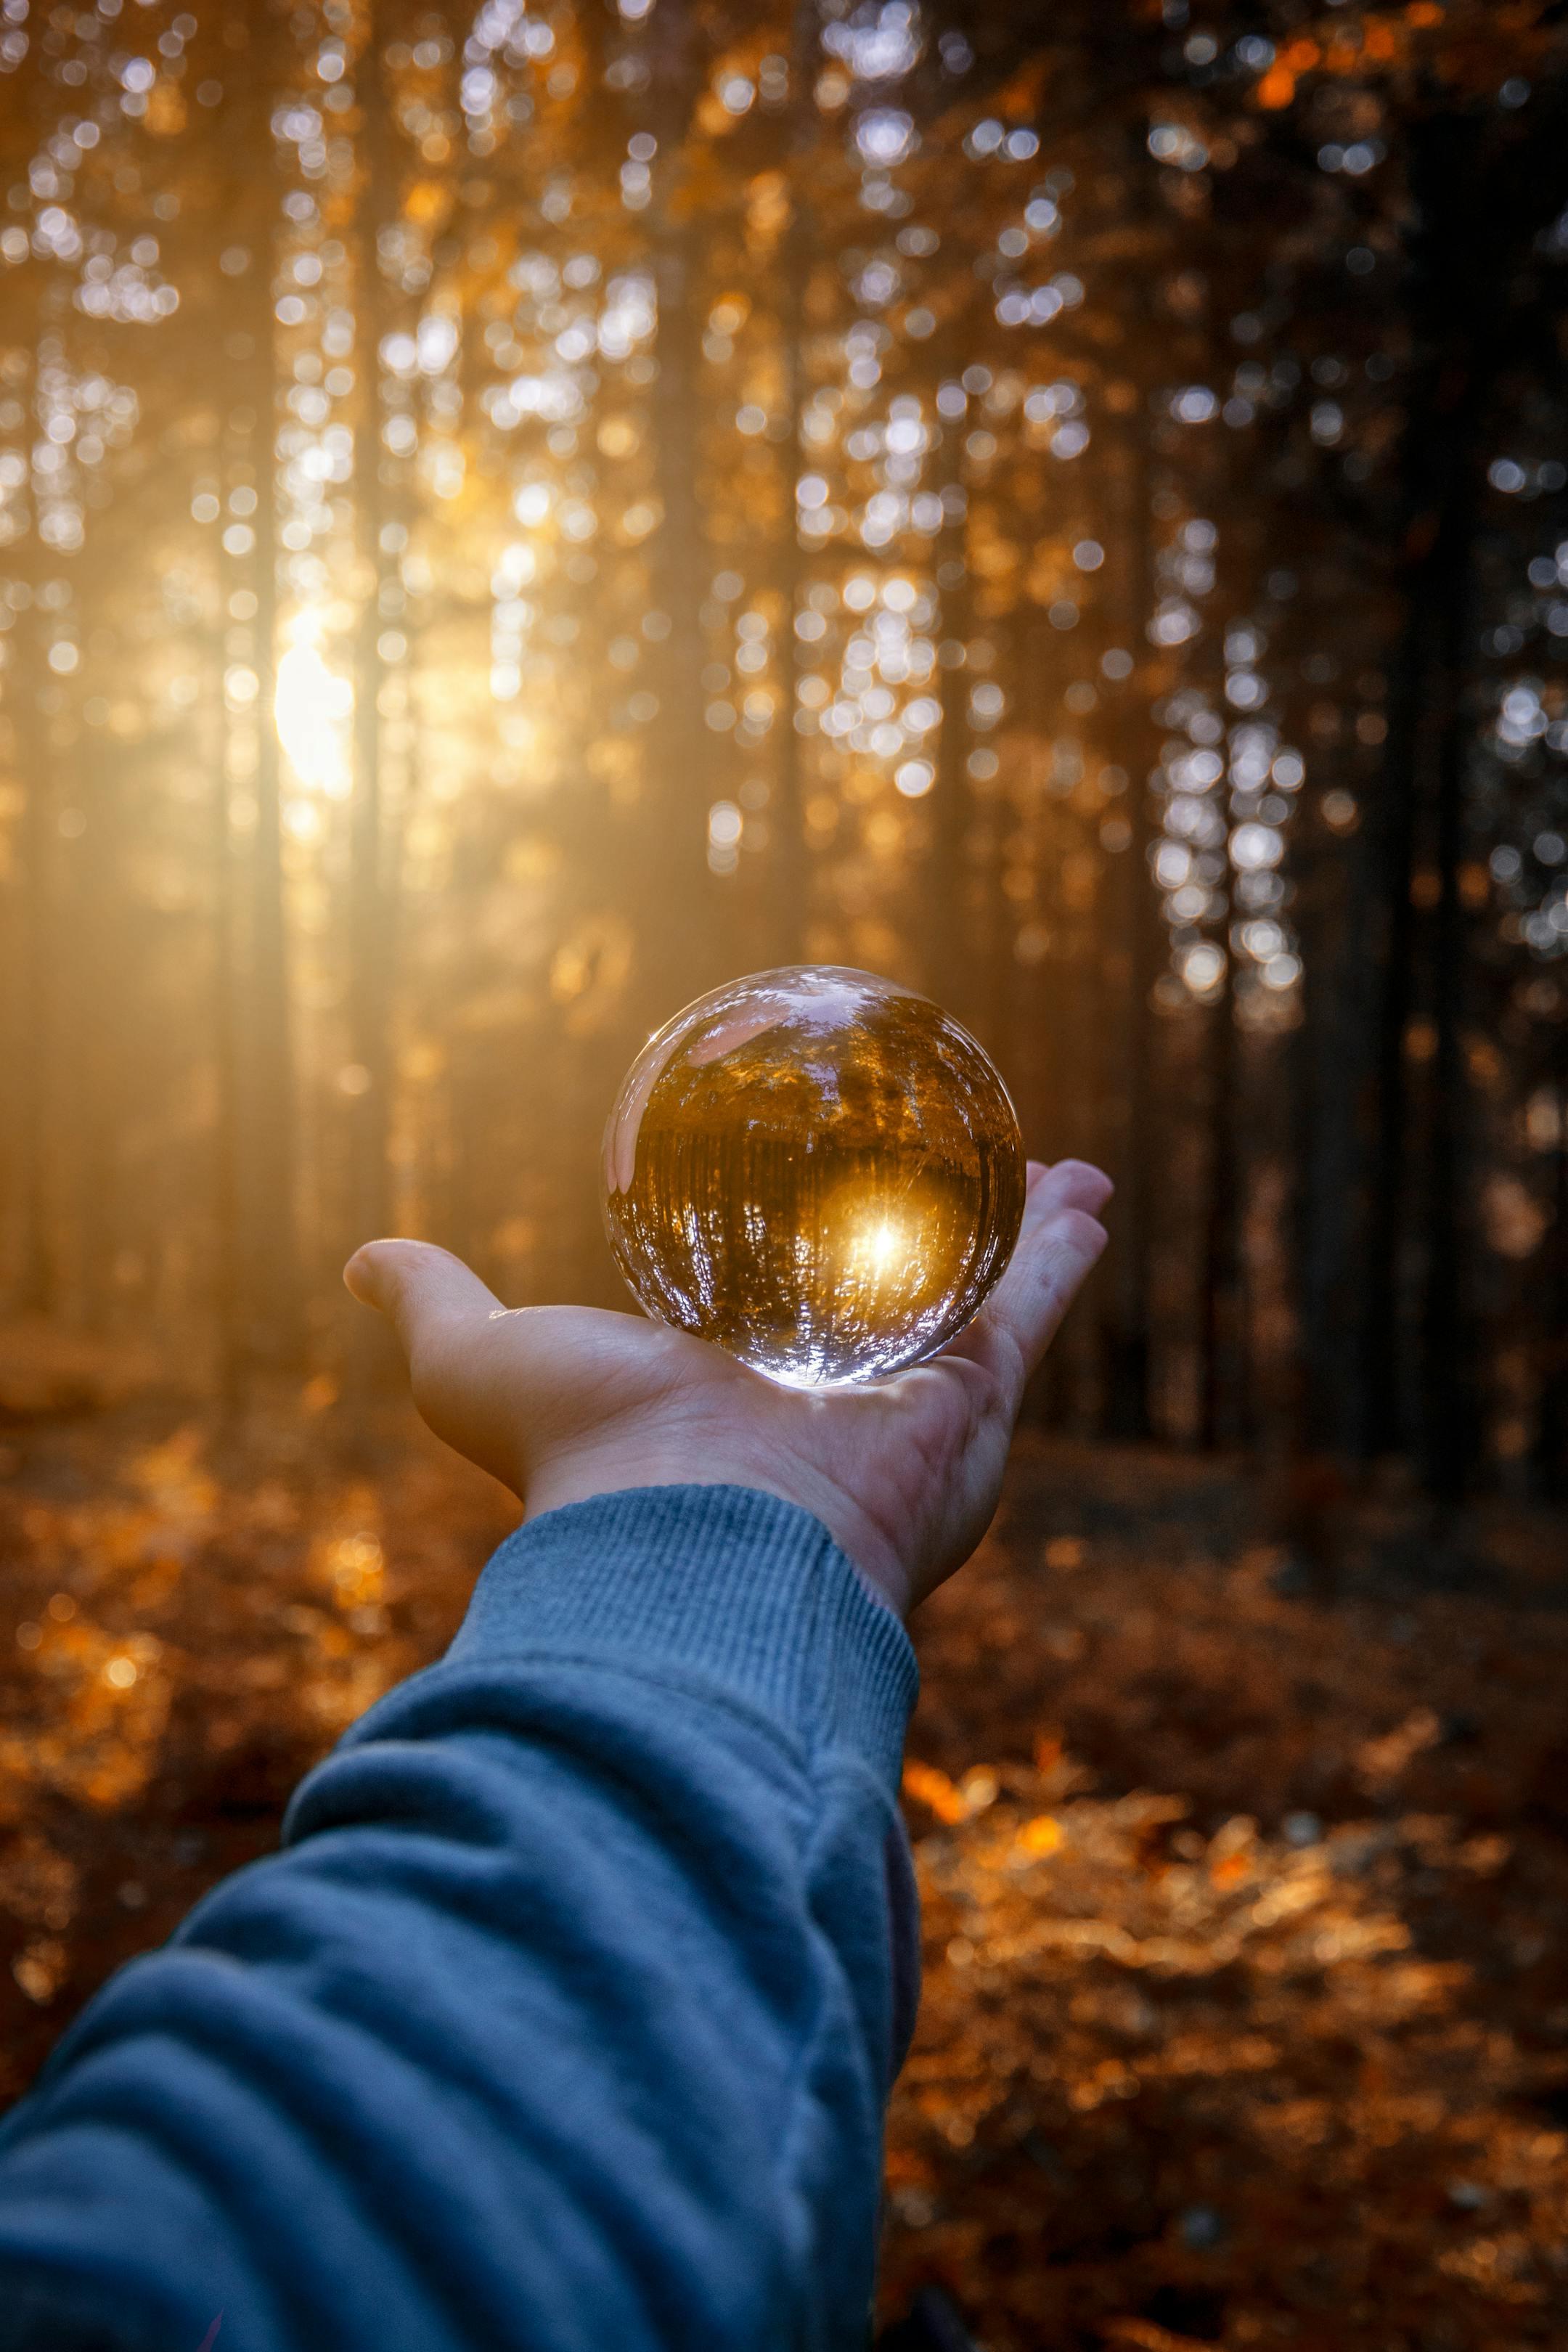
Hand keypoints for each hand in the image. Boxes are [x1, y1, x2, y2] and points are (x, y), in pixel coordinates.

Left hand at [345, 1159, 1110, 1618]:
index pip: (788, 1319)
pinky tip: (1085, 1196)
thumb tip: (364, 1259)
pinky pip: (1030, 1305)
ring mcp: (915, 1408)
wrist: (691, 1545)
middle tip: (968, 1191)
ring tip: (1058, 1182)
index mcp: (741, 1410)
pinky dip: (1059, 1250)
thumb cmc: (587, 1467)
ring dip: (1022, 1241)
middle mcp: (840, 1415)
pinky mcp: (974, 1397)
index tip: (818, 1220)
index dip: (810, 1270)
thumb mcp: (485, 1368)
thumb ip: (437, 1310)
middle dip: (943, 1257)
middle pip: (907, 1309)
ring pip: (982, 1301)